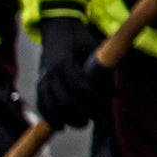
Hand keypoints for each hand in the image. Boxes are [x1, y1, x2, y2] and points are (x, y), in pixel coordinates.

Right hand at [35, 16, 113, 130]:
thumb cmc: (79, 38)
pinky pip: (42, 105)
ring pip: (54, 106)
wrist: (56, 28)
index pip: (82, 86)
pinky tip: (61, 127)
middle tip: (101, 114)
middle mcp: (52, 72)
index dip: (99, 95)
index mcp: (66, 61)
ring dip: (70, 118)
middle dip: (87, 111)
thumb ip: (102, 63)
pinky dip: (51, 118)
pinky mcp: (40, 84)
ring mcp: (44, 79)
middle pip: (68, 100)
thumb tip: (117, 82)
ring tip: (85, 122)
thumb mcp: (93, 44)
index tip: (115, 95)